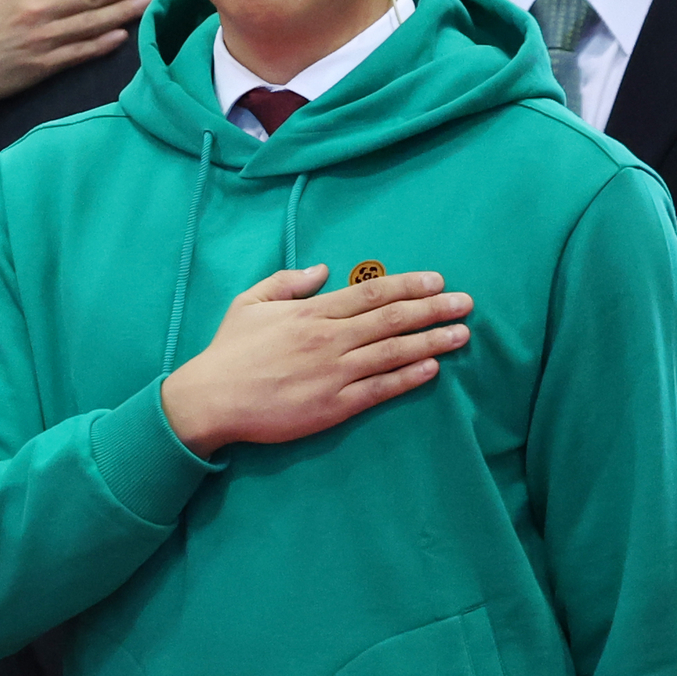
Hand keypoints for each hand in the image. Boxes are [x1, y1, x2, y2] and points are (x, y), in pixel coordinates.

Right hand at [157, 264, 472, 455]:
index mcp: (311, 312)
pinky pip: (380, 388)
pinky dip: (409, 377)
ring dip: (432, 341)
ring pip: (393, 351)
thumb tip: (322, 269)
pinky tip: (433, 368)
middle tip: (465, 302)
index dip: (408, 285)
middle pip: (391, 318)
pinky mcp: (334, 406)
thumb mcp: (249, 303)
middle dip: (433, 308)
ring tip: (461, 333)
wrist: (211, 400)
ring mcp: (334, 373)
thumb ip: (286, 283)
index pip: (370, 293)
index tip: (437, 280)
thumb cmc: (229, 352)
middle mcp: (329, 339)